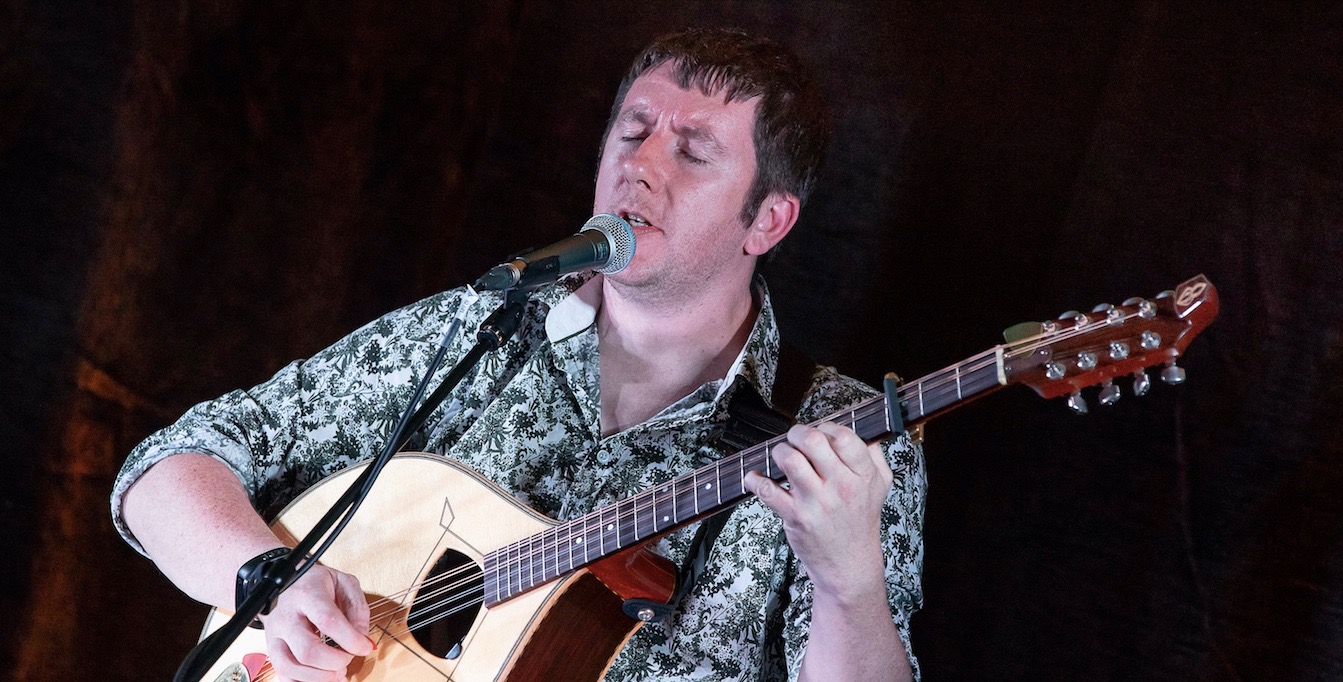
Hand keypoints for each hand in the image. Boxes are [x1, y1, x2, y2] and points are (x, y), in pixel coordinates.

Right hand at [258, 563, 372, 681]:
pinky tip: (321, 679)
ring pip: (289, 667)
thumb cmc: (316, 583)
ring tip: (337, 673)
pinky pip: (281, 674)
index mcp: (307, 595)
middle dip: (334, 662)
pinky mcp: (271, 649)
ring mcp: (275, 635)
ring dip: (319, 677)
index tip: (364, 647)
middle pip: (307, 650)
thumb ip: (357, 607)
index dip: (350, 639)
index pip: (328, 621)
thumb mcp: (343, 582)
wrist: (284, 583)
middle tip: (348, 659)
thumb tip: (362, 636)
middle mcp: (286, 617)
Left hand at [743, 422, 892, 597]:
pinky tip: (756, 477)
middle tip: (794, 440)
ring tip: (782, 458)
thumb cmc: (860, 524)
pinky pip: (768, 490)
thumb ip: (874, 457)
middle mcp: (842, 487)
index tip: (820, 433)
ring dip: (780, 452)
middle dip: (797, 433)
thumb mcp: (880, 488)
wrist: (850, 566)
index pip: (844, 437)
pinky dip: (755, 480)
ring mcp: (818, 503)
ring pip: (790, 460)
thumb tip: (864, 432)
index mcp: (863, 476)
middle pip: (814, 441)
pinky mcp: (796, 517)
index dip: (827, 428)